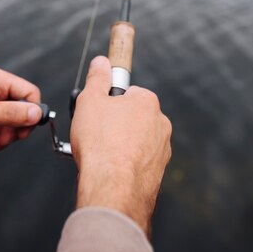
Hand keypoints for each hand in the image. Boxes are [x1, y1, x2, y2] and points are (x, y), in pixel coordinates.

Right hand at [70, 56, 171, 235]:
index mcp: (147, 102)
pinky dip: (126, 164)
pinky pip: (139, 161)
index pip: (127, 93)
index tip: (98, 114)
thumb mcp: (90, 101)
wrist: (113, 189)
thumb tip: (101, 62)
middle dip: (116, 124)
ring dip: (121, 145)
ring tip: (102, 155)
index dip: (108, 103)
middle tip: (97, 135)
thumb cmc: (101, 143)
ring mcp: (162, 149)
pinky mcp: (158, 172)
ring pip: (136, 140)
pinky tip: (111, 170)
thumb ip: (97, 78)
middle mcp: (161, 123)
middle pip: (132, 117)